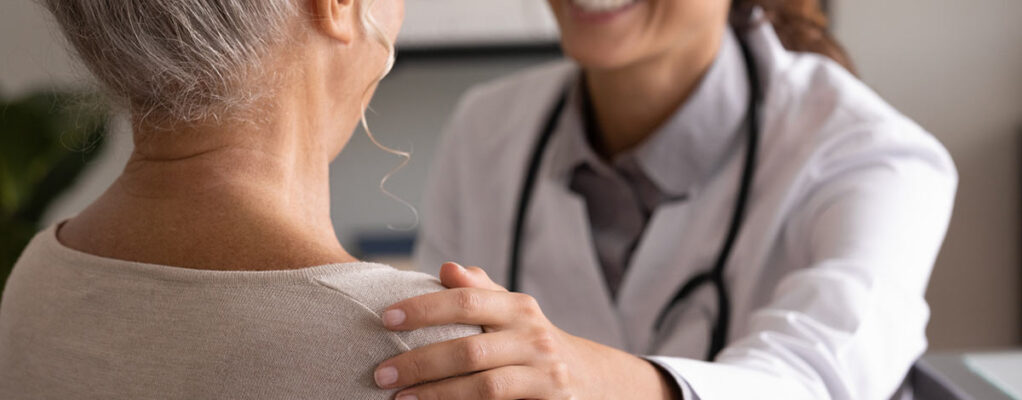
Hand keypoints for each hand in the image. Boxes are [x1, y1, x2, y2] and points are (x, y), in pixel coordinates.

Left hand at [374, 262, 679, 399]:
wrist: (593, 380)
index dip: (425, 308)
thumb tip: (445, 268)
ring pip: (484, 387)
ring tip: (400, 398)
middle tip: (380, 373)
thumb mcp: (513, 312)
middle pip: (469, 349)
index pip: (466, 301)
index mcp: (518, 308)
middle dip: (420, 362)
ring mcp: (544, 375)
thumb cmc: (533, 343)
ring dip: (436, 394)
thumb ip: (479, 291)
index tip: (385, 318)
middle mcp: (533, 338)